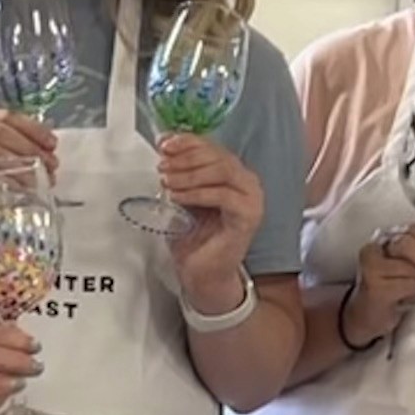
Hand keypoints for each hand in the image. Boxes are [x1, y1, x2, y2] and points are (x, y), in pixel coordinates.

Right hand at [0, 108, 58, 187]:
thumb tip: (40, 152)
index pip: (3, 115)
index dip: (32, 127)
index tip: (51, 143)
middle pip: (1, 130)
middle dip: (31, 146)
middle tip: (51, 164)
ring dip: (24, 162)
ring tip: (41, 177)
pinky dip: (9, 177)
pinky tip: (22, 187)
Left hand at [159, 135, 264, 308]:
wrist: (202, 273)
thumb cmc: (194, 236)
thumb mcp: (182, 196)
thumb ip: (179, 172)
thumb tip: (163, 147)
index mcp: (233, 173)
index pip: (212, 146)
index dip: (187, 141)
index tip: (164, 143)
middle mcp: (247, 182)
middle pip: (218, 156)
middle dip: (185, 158)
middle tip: (162, 166)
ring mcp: (252, 198)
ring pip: (221, 171)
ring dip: (188, 174)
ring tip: (167, 182)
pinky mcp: (249, 215)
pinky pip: (223, 195)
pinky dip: (197, 193)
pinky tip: (178, 197)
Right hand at [341, 224, 414, 347]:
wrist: (368, 316)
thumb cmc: (392, 290)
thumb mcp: (412, 268)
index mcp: (389, 238)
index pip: (413, 230)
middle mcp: (376, 248)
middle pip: (406, 244)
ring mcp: (371, 267)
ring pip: (408, 268)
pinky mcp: (373, 287)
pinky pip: (406, 285)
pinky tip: (410, 299)